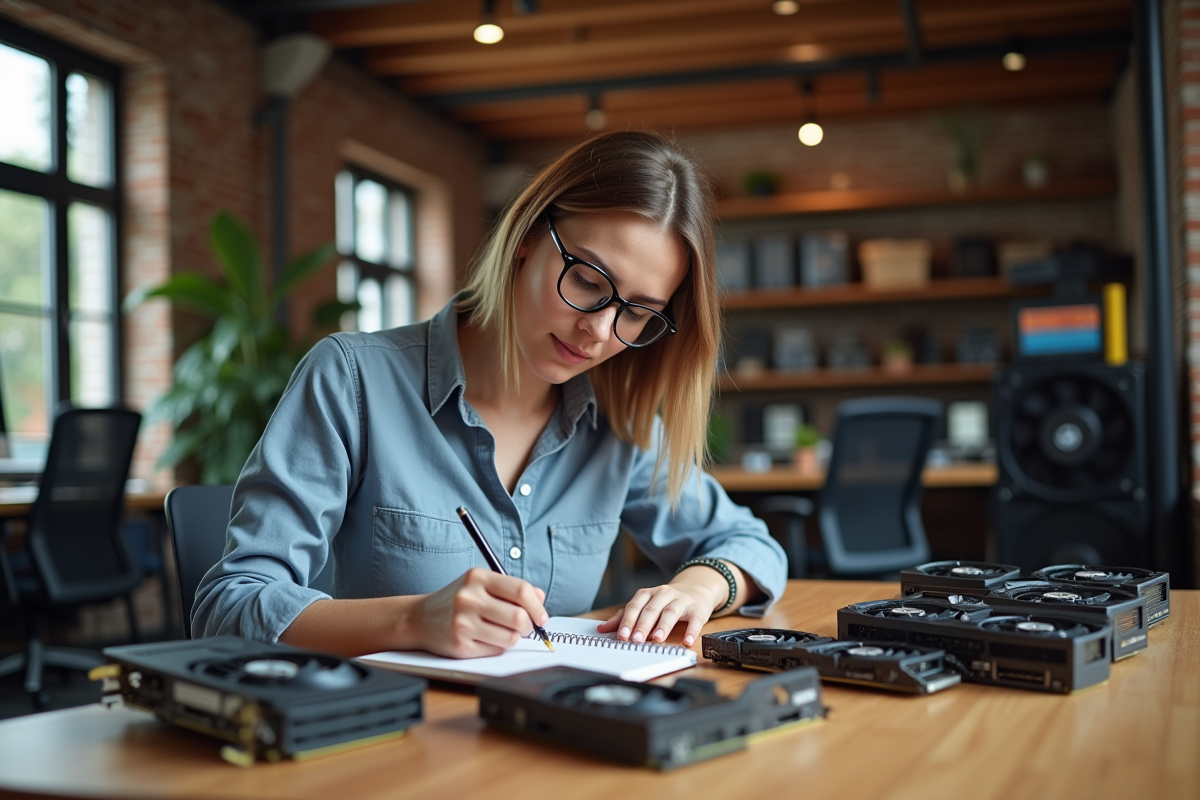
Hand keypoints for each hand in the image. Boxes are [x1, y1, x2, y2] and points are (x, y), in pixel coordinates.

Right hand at [408, 568, 547, 658]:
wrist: (419, 618)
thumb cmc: (457, 600)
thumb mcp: (481, 584)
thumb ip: (511, 588)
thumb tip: (540, 598)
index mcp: (477, 577)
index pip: (521, 590)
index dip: (537, 606)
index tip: (541, 616)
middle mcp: (469, 598)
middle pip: (519, 617)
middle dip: (529, 626)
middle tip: (526, 627)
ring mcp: (463, 623)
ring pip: (510, 638)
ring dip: (513, 638)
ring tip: (503, 632)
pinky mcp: (460, 645)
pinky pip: (496, 650)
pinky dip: (498, 647)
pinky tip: (486, 638)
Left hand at [596, 576, 722, 647]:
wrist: (695, 589)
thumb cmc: (665, 602)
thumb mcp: (645, 605)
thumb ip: (624, 617)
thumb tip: (601, 629)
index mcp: (647, 594)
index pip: (635, 606)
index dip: (628, 621)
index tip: (622, 636)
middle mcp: (663, 594)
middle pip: (651, 609)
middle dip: (642, 625)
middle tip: (636, 640)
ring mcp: (681, 601)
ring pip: (671, 612)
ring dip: (663, 626)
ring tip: (657, 639)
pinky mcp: (697, 609)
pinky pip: (694, 620)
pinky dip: (691, 631)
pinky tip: (687, 642)